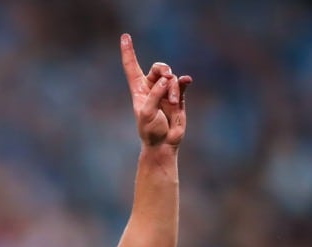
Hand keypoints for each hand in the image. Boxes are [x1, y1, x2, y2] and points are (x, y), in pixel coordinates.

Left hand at [119, 34, 190, 148]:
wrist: (164, 143)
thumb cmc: (150, 130)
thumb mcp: (147, 113)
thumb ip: (155, 95)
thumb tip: (167, 79)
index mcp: (138, 90)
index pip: (131, 67)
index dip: (128, 52)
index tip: (125, 37)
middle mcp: (151, 88)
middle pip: (158, 68)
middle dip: (164, 70)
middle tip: (167, 79)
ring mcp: (165, 91)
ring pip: (171, 78)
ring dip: (172, 88)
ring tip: (173, 101)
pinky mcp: (178, 97)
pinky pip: (181, 83)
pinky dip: (184, 81)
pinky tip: (187, 80)